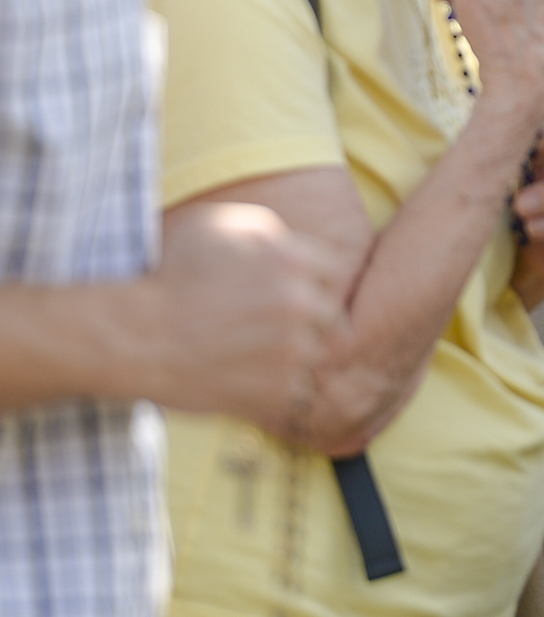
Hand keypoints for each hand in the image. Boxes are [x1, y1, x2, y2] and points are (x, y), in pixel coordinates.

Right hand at [142, 201, 345, 433]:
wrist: (133, 336)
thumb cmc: (169, 274)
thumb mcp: (217, 225)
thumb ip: (269, 230)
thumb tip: (295, 243)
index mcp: (293, 259)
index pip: (335, 272)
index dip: (313, 283)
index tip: (290, 293)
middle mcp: (301, 303)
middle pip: (332, 315)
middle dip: (308, 320)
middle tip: (269, 327)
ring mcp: (293, 350)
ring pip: (318, 354)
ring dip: (295, 356)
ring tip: (253, 353)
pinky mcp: (278, 391)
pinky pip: (299, 391)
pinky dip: (279, 388)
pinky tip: (246, 376)